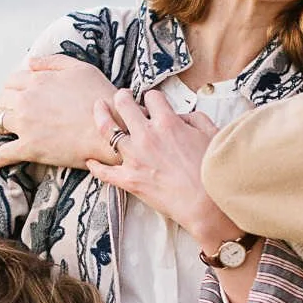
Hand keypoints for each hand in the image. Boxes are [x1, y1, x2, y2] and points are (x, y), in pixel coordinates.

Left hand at [0, 56, 121, 169]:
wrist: (112, 130)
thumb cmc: (100, 98)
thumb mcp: (81, 69)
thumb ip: (53, 62)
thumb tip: (30, 62)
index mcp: (38, 80)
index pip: (10, 81)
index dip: (10, 88)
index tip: (13, 95)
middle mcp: (26, 100)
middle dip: (0, 105)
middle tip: (5, 112)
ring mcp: (25, 125)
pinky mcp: (30, 148)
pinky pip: (3, 154)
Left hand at [87, 89, 235, 243]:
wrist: (206, 205)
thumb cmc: (212, 170)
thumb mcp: (211, 134)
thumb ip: (194, 118)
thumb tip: (180, 116)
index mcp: (168, 123)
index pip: (152, 97)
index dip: (152, 97)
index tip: (152, 102)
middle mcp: (147, 136)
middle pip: (124, 105)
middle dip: (122, 97)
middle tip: (122, 97)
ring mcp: (134, 158)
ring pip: (107, 130)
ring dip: (101, 116)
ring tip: (98, 109)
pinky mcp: (129, 180)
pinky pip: (104, 171)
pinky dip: (95, 165)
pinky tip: (90, 160)